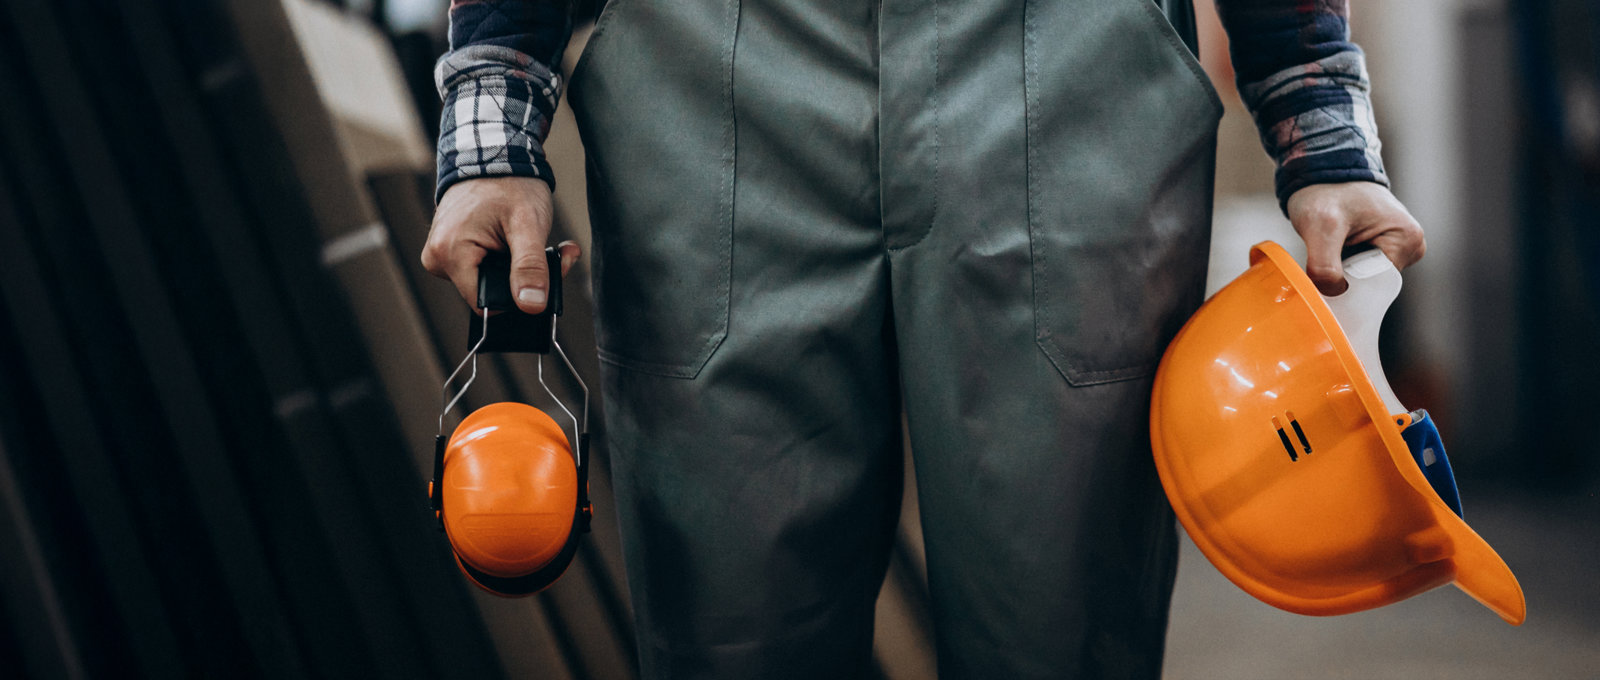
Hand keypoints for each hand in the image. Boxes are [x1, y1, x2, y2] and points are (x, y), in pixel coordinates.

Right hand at [422, 176, 581, 313]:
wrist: (495, 154)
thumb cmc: (509, 182)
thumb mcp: (528, 225)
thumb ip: (530, 267)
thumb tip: (532, 306)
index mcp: (450, 254)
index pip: (486, 303)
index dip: (520, 295)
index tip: (548, 273)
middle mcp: (438, 258)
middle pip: (490, 293)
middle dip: (528, 278)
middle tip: (557, 254)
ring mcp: (443, 255)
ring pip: (491, 281)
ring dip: (524, 268)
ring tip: (544, 242)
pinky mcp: (453, 251)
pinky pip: (485, 267)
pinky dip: (512, 258)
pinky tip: (526, 241)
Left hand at [1286, 182, 1424, 295]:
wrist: (1318, 172)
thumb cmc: (1325, 191)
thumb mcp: (1320, 226)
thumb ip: (1325, 265)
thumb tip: (1334, 294)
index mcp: (1409, 240)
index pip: (1378, 286)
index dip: (1348, 286)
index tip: (1326, 274)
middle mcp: (1411, 245)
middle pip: (1372, 284)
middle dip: (1344, 277)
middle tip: (1326, 253)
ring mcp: (1398, 247)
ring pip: (1363, 279)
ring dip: (1341, 270)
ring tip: (1331, 245)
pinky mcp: (1382, 248)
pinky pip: (1360, 270)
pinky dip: (1342, 265)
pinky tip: (1334, 246)